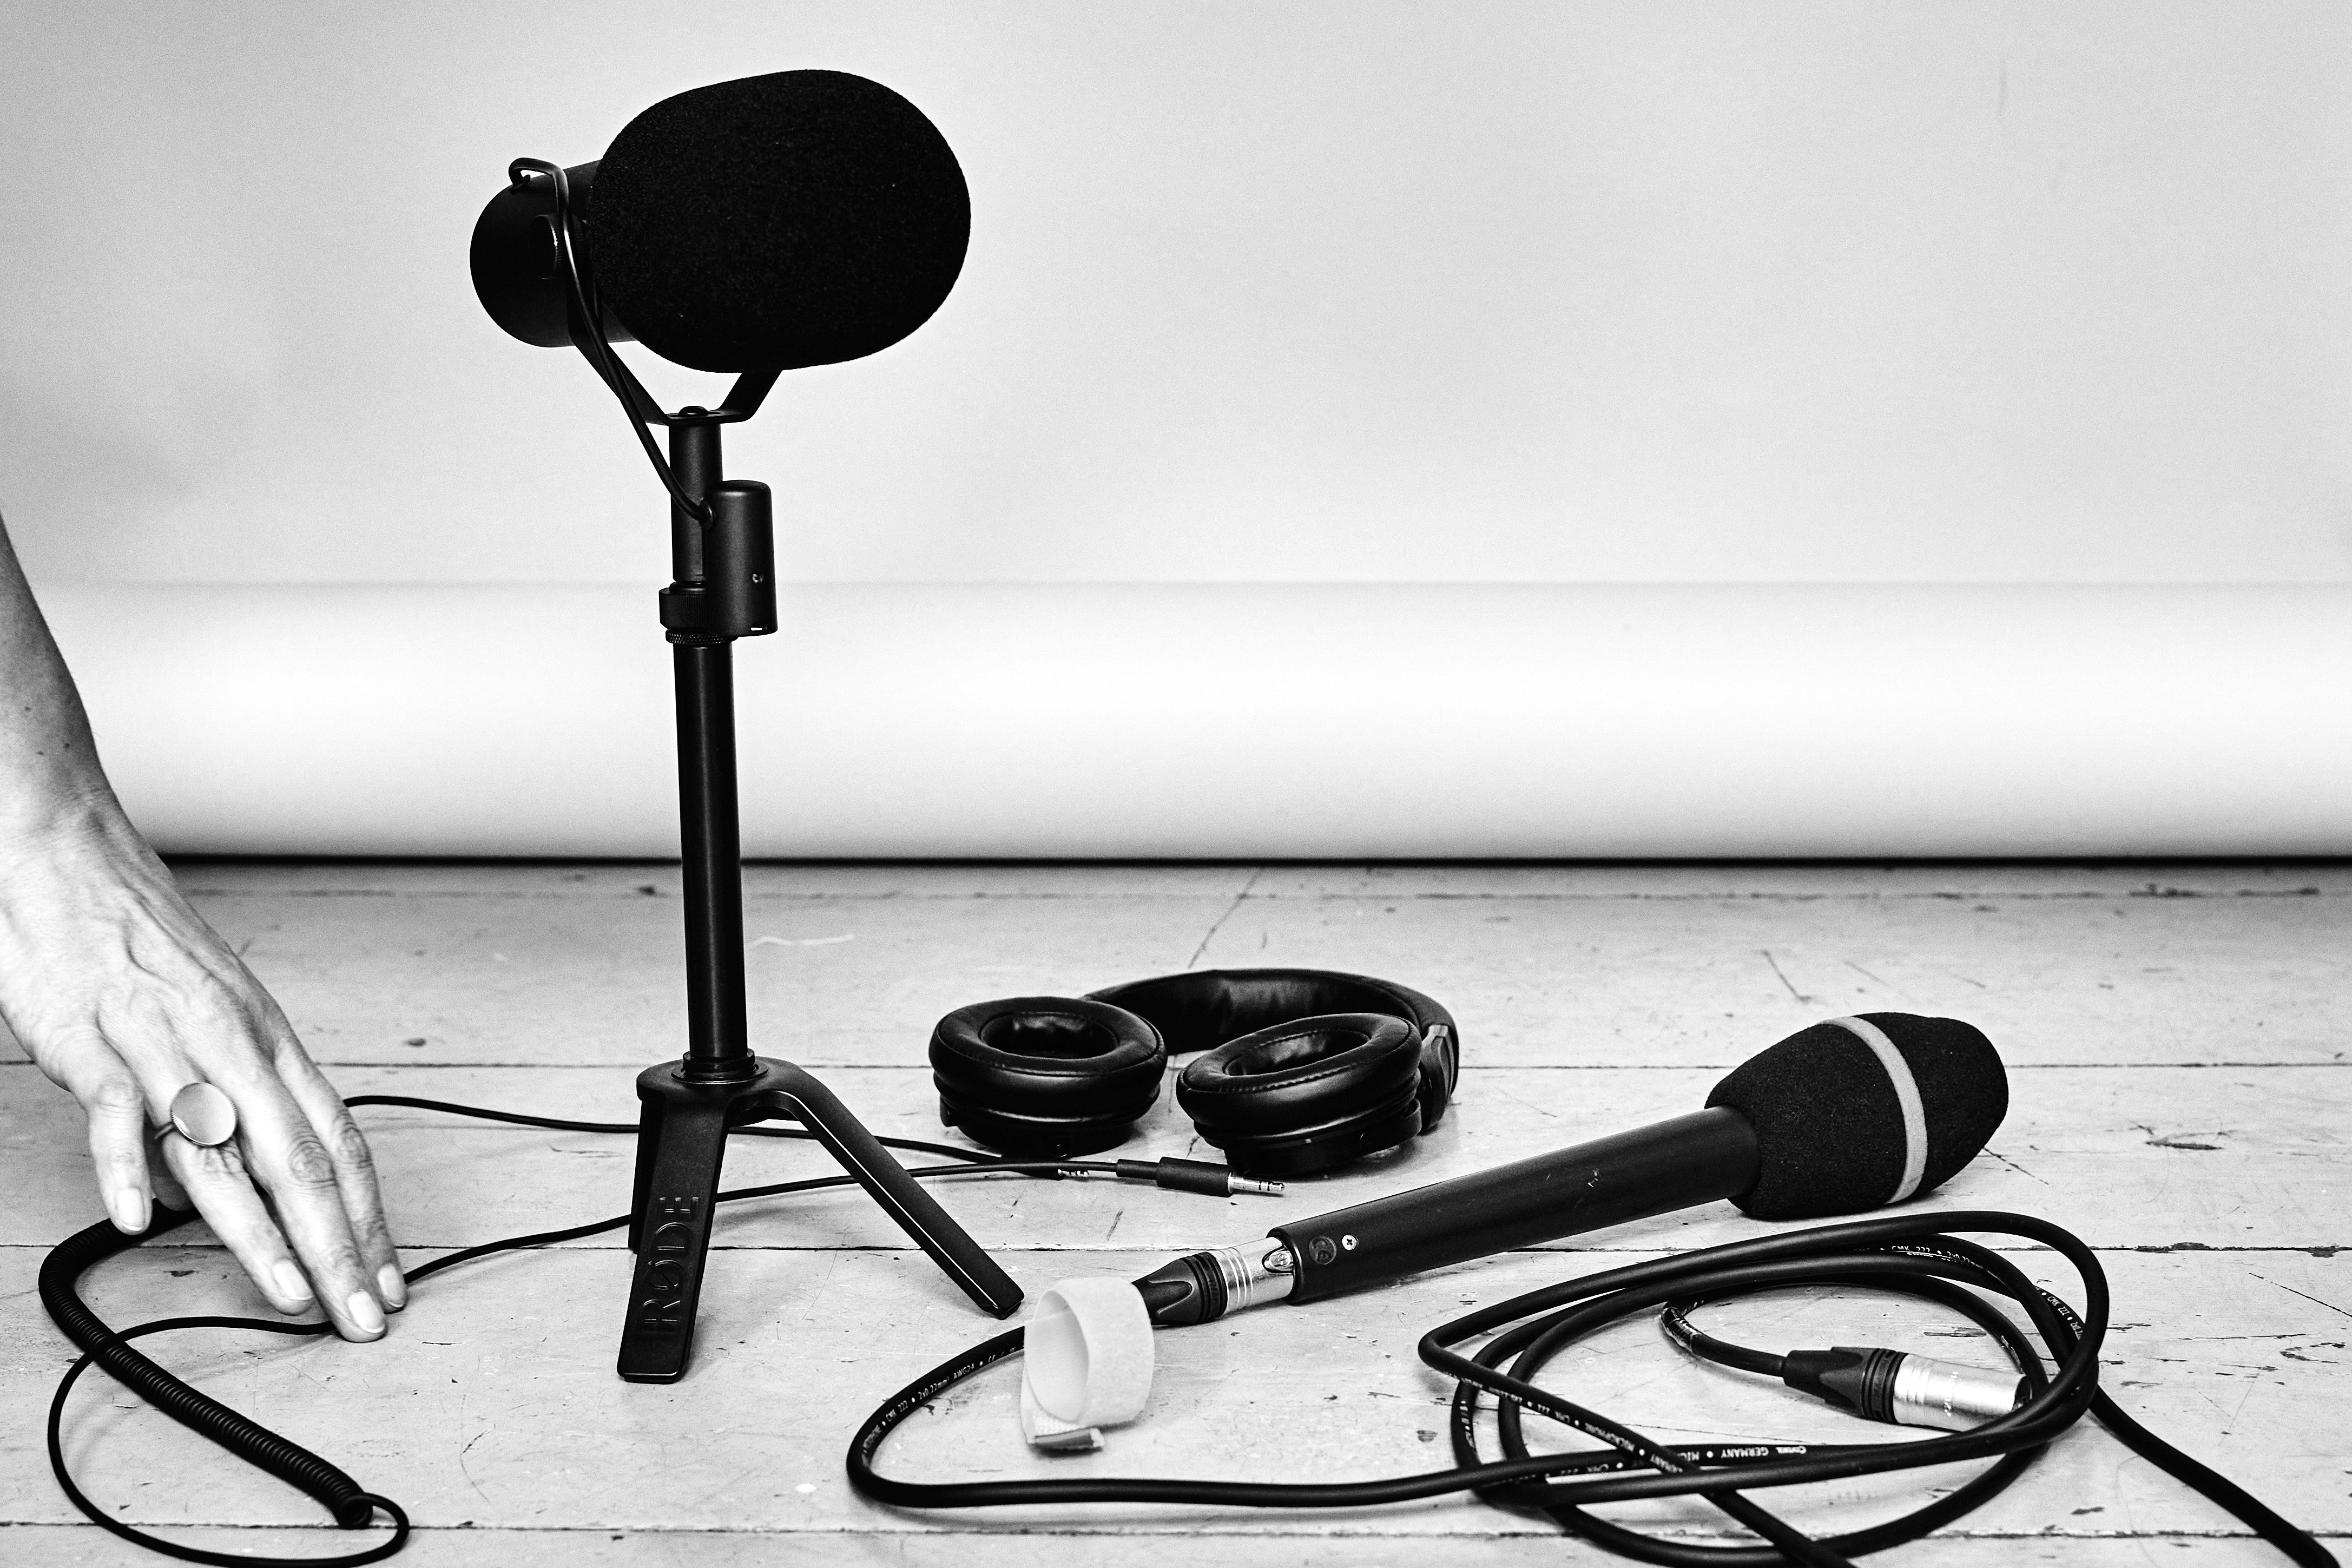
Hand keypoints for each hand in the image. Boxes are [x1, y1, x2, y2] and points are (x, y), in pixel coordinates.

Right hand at [0, 816, 401, 1339]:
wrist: (66, 860)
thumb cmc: (140, 941)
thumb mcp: (212, 1015)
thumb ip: (232, 1095)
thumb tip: (239, 1176)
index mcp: (267, 1040)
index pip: (338, 1142)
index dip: (370, 1217)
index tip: (390, 1278)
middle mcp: (230, 1045)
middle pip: (299, 1161)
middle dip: (340, 1247)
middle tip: (364, 1313)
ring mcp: (162, 1045)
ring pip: (223, 1154)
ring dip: (261, 1234)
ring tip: (292, 1295)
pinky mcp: (91, 1042)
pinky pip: (116, 1114)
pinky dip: (127, 1170)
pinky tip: (140, 1223)